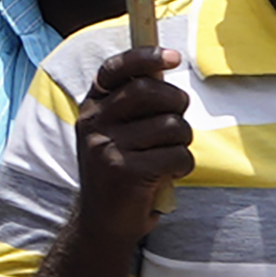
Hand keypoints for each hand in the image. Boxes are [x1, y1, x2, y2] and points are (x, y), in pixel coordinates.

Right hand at [67, 45, 196, 242]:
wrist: (104, 220)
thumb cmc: (124, 168)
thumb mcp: (120, 131)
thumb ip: (137, 103)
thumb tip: (165, 67)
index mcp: (93, 106)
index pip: (115, 69)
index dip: (145, 57)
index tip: (173, 57)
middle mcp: (94, 122)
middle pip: (151, 91)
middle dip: (177, 104)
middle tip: (176, 124)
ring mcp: (106, 147)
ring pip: (172, 126)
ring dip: (182, 142)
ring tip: (166, 156)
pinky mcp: (124, 171)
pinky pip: (177, 156)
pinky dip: (182, 166)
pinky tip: (167, 175)